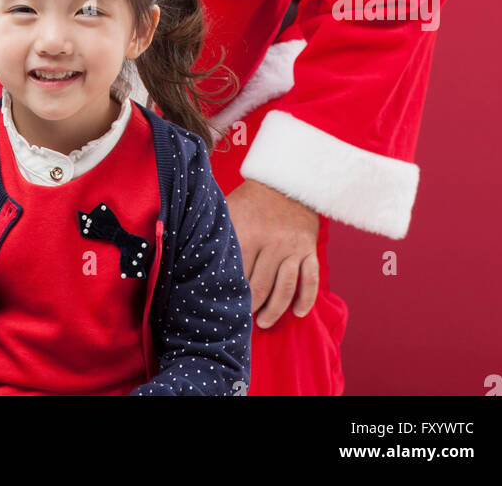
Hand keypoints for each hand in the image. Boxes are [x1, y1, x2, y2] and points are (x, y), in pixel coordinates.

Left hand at [226, 178, 319, 328]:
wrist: (286, 179)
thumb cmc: (251, 199)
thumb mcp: (230, 209)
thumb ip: (218, 233)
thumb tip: (192, 256)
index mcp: (248, 232)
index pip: (237, 273)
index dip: (229, 293)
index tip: (221, 307)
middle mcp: (272, 242)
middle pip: (260, 286)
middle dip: (250, 307)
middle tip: (241, 321)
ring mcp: (292, 247)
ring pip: (285, 288)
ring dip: (274, 310)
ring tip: (264, 323)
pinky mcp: (308, 249)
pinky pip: (310, 279)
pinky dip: (306, 299)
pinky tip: (298, 313)